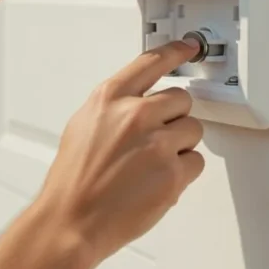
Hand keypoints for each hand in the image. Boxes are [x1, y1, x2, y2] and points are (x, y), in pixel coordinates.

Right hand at [33, 40, 206, 263]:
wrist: (72, 220)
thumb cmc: (73, 180)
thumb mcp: (83, 125)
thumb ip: (114, 107)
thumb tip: (138, 100)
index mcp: (110, 99)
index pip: (151, 62)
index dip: (175, 52)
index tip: (189, 47)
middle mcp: (135, 115)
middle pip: (181, 99)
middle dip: (172, 118)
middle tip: (154, 140)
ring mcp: (157, 144)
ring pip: (193, 130)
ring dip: (180, 146)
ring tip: (151, 164)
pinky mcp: (173, 173)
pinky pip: (196, 162)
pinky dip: (183, 172)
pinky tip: (158, 181)